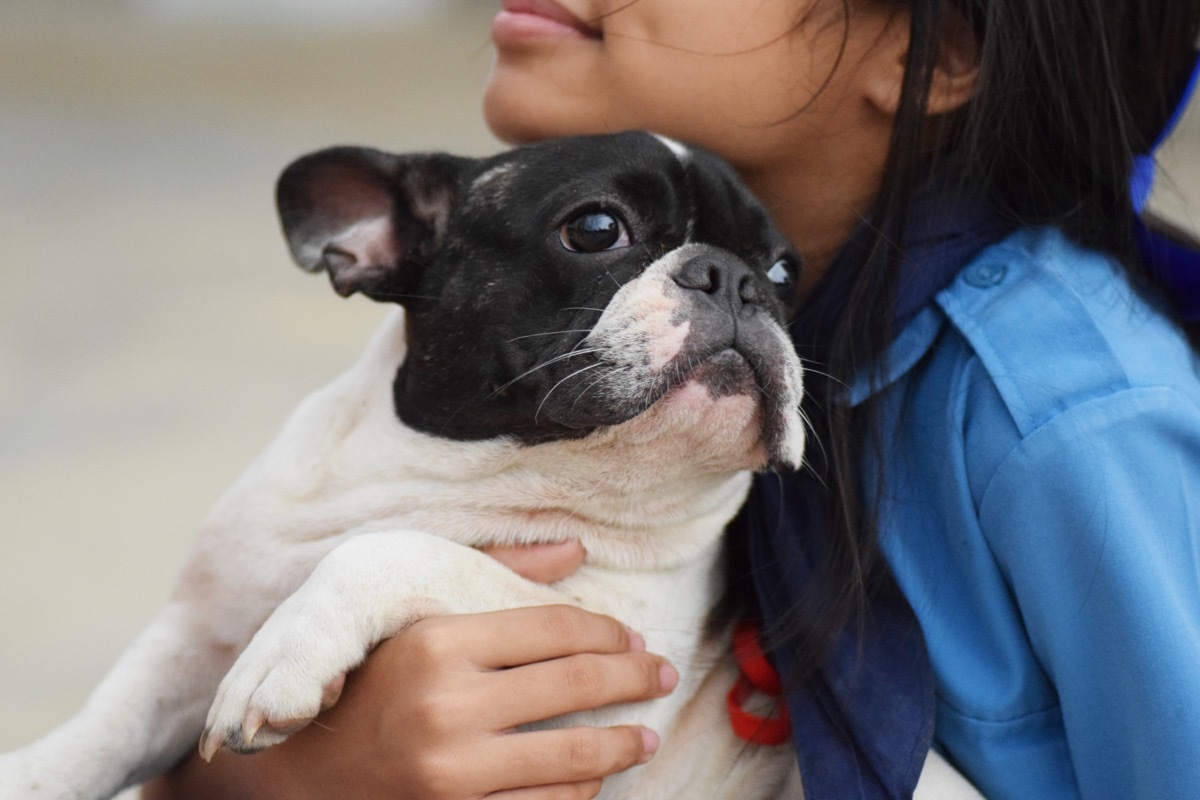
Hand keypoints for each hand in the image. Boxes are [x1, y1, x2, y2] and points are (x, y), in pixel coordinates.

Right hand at [144, 541, 674, 798]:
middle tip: (663, 673)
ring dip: (622, 743)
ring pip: (573, 756)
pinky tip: (598, 777)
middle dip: (633, 678)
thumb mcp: (409, 619)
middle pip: (577, 685)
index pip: (555, 630)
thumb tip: (576, 551)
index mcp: (435, 643)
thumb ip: (491, 577)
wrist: (292, 780)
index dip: (608, 632)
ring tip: (646, 735)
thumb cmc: (358, 686)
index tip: (633, 636)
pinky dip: (582, 791)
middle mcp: (447, 707)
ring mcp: (452, 774)